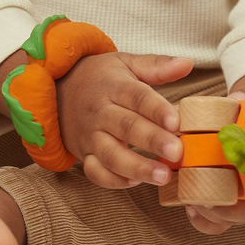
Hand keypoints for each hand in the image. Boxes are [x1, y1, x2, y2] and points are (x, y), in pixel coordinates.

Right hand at [56, 52, 193, 187]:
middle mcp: (101, 112)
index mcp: (114, 87)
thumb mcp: (125, 63)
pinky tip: (136, 182)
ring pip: (111, 155)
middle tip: (177, 153)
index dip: (157, 110)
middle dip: (152, 141)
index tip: (177, 122)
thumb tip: (187, 63)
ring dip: (137, 168)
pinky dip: (113, 180)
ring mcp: (91, 136)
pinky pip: (95, 172)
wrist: (57, 91)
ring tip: (163, 176)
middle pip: (126, 127)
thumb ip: (157, 65)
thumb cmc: (101, 78)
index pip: (137, 97)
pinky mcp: (84, 154)